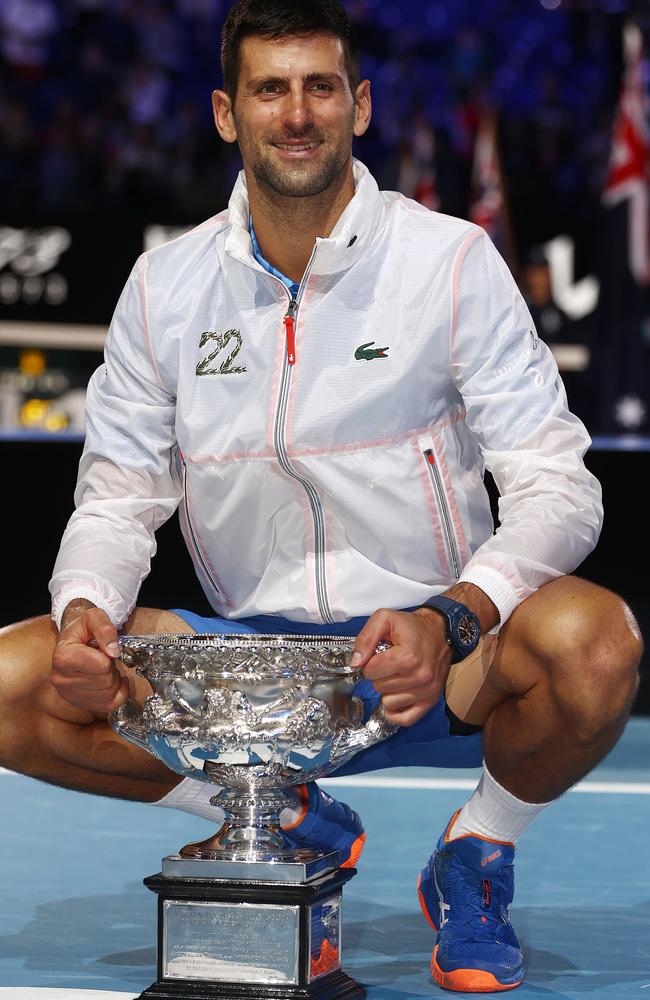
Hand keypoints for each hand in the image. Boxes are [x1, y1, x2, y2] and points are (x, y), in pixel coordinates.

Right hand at [51, 601, 128, 715]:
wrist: (72, 640)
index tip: (101, 648)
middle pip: (106, 681)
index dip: (108, 655)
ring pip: (108, 695)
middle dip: (112, 668)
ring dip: (113, 680)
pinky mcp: (77, 703)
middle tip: (104, 658)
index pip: (101, 665)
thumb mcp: (94, 616)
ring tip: (103, 667)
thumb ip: (105, 628)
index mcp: (62, 657)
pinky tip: (112, 681)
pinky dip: (118, 694)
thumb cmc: (83, 629)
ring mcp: (67, 694)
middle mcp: (60, 679)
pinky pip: (109, 706)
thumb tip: (113, 651)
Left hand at [351, 607, 452, 726]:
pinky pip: (406, 719)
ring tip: (397, 675)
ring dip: (388, 690)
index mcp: (407, 657)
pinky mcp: (431, 700)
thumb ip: (366, 638)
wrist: (440, 631)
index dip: (370, 662)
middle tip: (390, 663)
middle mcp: (420, 676)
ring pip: (388, 703)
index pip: (371, 671)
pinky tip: (395, 697)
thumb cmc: (412, 627)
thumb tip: (356, 662)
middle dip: (380, 675)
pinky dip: (396, 711)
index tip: (379, 655)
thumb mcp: (385, 618)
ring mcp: (427, 691)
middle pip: (378, 687)